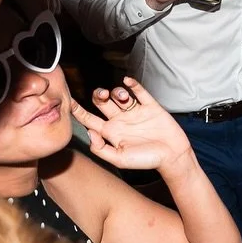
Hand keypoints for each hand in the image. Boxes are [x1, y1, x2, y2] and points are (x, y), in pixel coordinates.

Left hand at [70, 77, 195, 172]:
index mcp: (111, 132)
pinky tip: (128, 82)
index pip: (90, 119)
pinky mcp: (150, 107)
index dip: (78, 110)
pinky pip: (140, 92)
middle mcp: (121, 120)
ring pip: (119, 95)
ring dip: (117, 92)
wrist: (172, 156)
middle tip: (103, 95)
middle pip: (102, 102)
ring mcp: (135, 112)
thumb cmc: (147, 160)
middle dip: (99, 95)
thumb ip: (101, 149)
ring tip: (122, 98)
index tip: (69, 101)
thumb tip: (89, 132)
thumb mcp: (119, 160)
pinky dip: (133, 85)